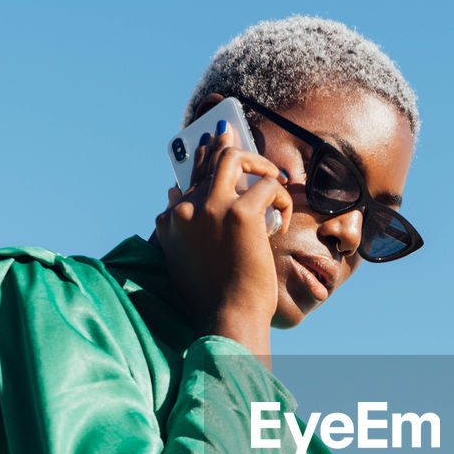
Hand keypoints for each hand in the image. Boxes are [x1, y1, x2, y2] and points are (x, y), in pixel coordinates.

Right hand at [155, 120, 292, 354]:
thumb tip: (177, 200)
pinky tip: (283, 221)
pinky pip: (267, 186)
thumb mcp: (186, 264)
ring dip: (258, 163)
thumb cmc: (213, 299)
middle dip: (227, 145)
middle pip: (207, 160)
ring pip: (233, 157)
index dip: (201, 162)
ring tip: (273, 178)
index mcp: (170, 223)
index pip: (185, 181)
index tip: (210, 146)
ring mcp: (210, 208)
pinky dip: (280, 200)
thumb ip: (181, 234)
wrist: (227, 319)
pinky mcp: (240, 213)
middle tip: (238, 134)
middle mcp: (185, 209)